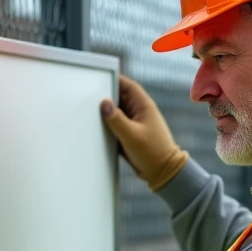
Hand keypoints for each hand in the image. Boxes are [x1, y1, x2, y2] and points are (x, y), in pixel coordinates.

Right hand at [100, 74, 188, 190]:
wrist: (162, 172)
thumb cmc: (152, 152)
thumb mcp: (131, 135)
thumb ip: (116, 119)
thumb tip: (104, 103)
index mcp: (143, 106)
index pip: (128, 86)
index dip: (115, 80)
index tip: (100, 78)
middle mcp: (139, 112)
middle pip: (120, 98)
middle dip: (106, 97)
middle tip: (89, 97)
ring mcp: (134, 123)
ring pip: (116, 112)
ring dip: (106, 113)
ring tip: (89, 112)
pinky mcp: (129, 135)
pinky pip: (116, 125)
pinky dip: (108, 125)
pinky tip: (96, 128)